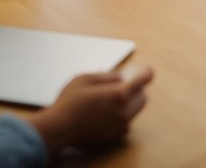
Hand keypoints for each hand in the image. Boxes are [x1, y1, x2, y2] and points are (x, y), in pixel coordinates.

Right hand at [30, 63, 153, 152]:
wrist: (59, 128)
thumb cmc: (70, 102)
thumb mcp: (86, 78)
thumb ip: (108, 76)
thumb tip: (121, 76)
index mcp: (119, 94)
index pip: (144, 80)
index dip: (146, 72)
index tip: (145, 70)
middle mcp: (124, 111)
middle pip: (144, 96)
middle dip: (137, 88)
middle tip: (124, 84)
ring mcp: (120, 125)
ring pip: (136, 110)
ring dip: (130, 102)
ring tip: (112, 98)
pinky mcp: (114, 135)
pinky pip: (126, 123)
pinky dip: (122, 116)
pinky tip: (108, 112)